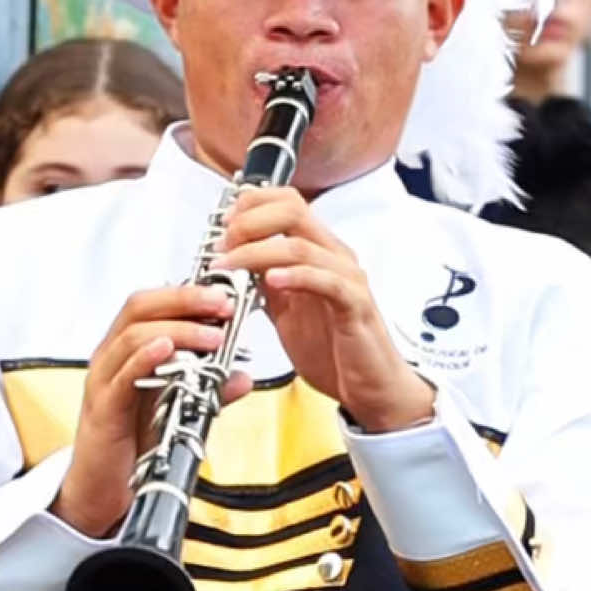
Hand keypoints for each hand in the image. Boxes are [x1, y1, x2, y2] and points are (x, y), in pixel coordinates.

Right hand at [53, 284, 253, 538]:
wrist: (102, 489)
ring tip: (213, 336)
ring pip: (132, 335)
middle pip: (141, 306)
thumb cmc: (134, 443)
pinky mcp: (102, 408)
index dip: (189, 292)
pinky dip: (145, 357)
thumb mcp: (179, 410)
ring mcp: (103, 379)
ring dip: (177, 329)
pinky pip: (120, 374)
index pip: (155, 303)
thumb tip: (243, 376)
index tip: (228, 294)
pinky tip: (168, 349)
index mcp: (128, 349)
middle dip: (185, 299)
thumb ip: (210, 391)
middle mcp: (111, 356)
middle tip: (224, 304)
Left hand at [219, 186, 435, 432]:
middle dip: (249, 221)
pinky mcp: (356, 305)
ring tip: (229, 265)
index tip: (222, 225)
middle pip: (292, 210)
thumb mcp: (286, 312)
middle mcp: (335, 256)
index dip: (250, 205)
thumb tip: (233, 262)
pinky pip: (327, 281)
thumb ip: (265, 284)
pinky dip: (296, 276)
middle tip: (223, 244)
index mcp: (318, 251)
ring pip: (300, 246)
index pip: (286, 202)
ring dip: (256, 252)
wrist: (369, 388)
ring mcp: (347, 278)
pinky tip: (272, 280)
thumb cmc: (334, 350)